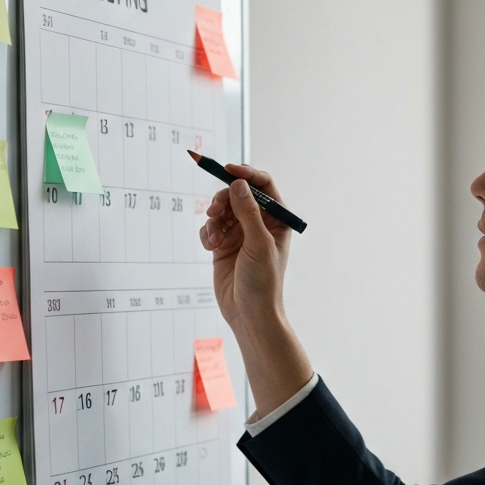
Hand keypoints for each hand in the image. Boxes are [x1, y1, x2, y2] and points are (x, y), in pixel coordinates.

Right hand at [199, 165, 313, 415]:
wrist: (249, 315)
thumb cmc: (263, 283)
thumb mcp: (258, 244)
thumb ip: (248, 212)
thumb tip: (239, 184)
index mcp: (277, 220)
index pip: (263, 186)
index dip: (246, 174)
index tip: (228, 170)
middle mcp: (259, 224)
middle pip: (237, 194)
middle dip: (224, 199)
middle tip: (215, 210)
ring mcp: (240, 234)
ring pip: (221, 210)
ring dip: (213, 220)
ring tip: (214, 239)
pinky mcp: (223, 245)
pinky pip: (210, 227)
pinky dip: (207, 233)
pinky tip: (210, 247)